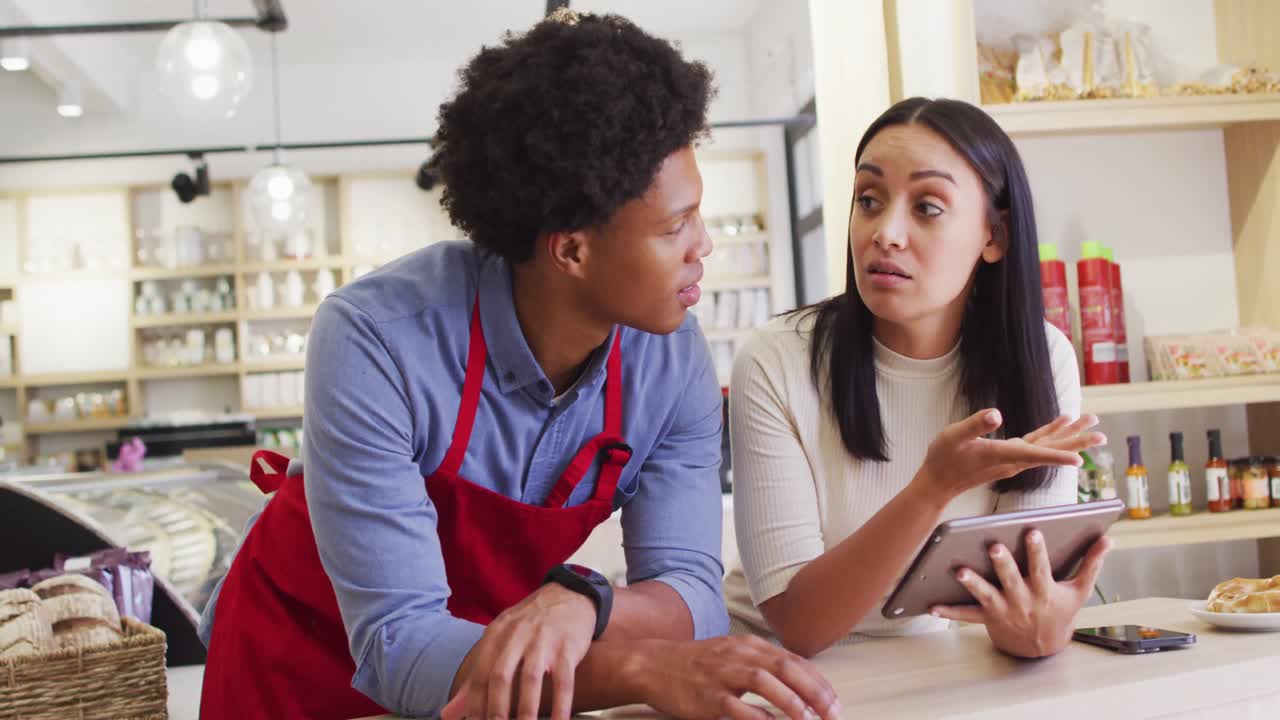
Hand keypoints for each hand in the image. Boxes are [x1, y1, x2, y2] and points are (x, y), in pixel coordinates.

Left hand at [447, 583, 594, 719]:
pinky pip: (564, 680)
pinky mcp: (568, 645)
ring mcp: (543, 639)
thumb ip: (476, 678)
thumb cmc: (531, 625)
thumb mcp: (500, 640)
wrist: (570, 594)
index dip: (475, 705)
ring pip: (531, 678)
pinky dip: (561, 705)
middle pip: (500, 676)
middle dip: (496, 710)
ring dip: (526, 711)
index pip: (479, 675)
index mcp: (496, 634)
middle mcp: (517, 634)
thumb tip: (448, 714)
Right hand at [634, 635, 840, 719]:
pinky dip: (759, 717)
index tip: (834, 702)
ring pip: (765, 682)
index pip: (794, 660)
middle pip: (786, 668)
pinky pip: (737, 707)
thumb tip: (798, 684)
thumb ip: (762, 665)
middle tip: (833, 713)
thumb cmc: (696, 664)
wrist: (653, 665)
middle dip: (815, 692)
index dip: (818, 682)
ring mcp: (722, 674)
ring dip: (792, 702)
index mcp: (749, 645)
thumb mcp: (732, 655)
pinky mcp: (707, 697)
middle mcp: (739, 655)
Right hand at [915, 410, 1103, 502]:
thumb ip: (975, 425)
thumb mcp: (954, 436)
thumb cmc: (943, 458)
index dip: (1058, 455)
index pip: (1035, 455)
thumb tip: (996, 414)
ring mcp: (1013, 459)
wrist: (938, 481)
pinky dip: (1051, 433)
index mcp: (1002, 454)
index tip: (1080, 458)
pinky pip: (1037, 444)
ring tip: (1090, 422)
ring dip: (1070, 435)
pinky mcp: (1009, 456)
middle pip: (1051, 450)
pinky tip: (1062, 422)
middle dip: (1077, 441)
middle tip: (1101, 433)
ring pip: (1048, 447)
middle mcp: (1013, 460)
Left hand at [932, 529, 1113, 657]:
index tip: (1032, 531)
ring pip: (986, 595)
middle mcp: (1022, 601)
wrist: (1043, 648)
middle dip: (1003, 564)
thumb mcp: (1079, 591)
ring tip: (959, 571)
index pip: (1041, 568)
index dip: (1037, 551)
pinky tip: (931, 604)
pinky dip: (949, 611)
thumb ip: (1091, 564)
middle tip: (993, 546)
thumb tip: (1108, 539)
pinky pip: (966, 615)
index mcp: (1044, 591)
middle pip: (1012, 580)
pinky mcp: (988, 618)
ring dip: (973, 584)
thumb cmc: (1060, 613)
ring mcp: (1003, 610)